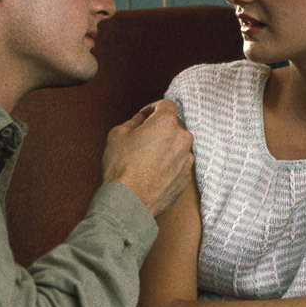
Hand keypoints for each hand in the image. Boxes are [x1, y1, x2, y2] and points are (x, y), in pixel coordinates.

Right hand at [102, 100, 193, 217]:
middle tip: (141, 139)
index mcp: (166, 123)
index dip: (152, 108)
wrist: (129, 202)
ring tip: (146, 159)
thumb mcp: (118, 134)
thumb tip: (141, 121)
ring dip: (165, 148)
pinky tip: (152, 172)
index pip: (166, 105)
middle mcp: (182, 138)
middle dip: (159, 129)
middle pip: (173, 126)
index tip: (144, 116)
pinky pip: (178, 164)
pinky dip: (168, 164)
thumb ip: (133, 122)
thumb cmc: (121, 167)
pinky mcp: (186, 177)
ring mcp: (187, 159)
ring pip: (177, 146)